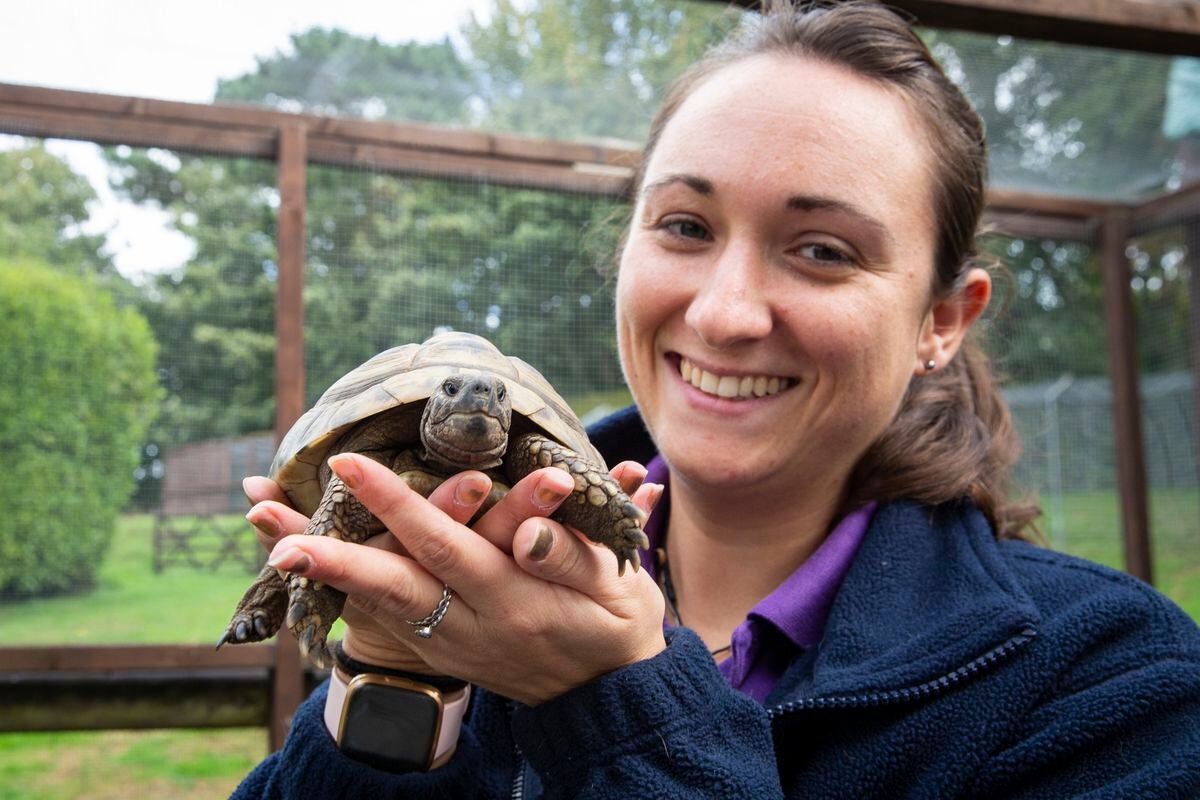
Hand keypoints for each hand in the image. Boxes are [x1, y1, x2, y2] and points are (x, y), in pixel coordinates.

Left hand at [256, 457, 665, 704]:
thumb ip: (566, 556)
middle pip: (390, 585)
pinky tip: (305, 564)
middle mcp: (471, 628)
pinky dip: (340, 590)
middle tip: (265, 516)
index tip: (350, 465)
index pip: (444, 547)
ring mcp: (451, 647)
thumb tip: (525, 527)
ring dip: (320, 569)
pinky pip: (384, 621)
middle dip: (328, 547)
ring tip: (266, 531)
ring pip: (375, 606)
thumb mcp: (613, 588)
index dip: (395, 505)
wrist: (608, 698)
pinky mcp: (442, 654)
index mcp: (514, 601)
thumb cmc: (615, 625)